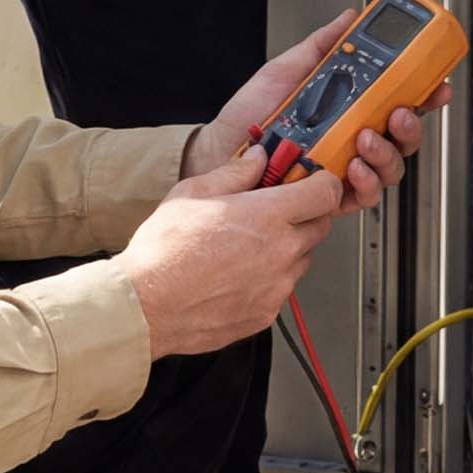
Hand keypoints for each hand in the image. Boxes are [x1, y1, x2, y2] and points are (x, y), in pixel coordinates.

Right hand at [114, 149, 345, 358]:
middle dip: (305, 214)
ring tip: (247, 245)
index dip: (323, 183)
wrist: (148, 305)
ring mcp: (276, 287)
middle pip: (320, 227)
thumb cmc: (165, 251)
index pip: (325, 193)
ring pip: (301, 260)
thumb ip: (234, 173)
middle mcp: (281, 253)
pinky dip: (268, 279)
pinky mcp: (266, 314)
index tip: (312, 180)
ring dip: (287, 248)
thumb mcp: (194, 193)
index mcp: (268, 216)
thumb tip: (255, 159)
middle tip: (277, 209)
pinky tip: (236, 273)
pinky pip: (280, 290)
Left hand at [183, 10, 447, 214]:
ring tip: (365, 139)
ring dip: (387, 154)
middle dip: (410, 125)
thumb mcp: (288, 69)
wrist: (220, 148)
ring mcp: (344, 168)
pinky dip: (365, 184)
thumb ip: (323, 45)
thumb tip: (349, 17)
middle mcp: (352, 139)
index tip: (437, 85)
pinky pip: (363, 196)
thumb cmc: (251, 113)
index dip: (424, 94)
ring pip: (390, 167)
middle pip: (403, 137)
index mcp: (350, 108)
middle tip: (397, 112)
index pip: (399, 101)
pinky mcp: (330, 195)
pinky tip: (353, 169)